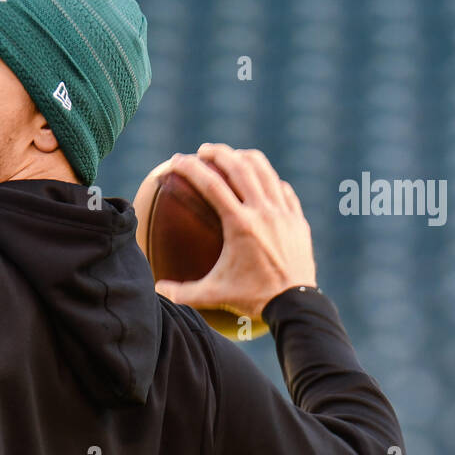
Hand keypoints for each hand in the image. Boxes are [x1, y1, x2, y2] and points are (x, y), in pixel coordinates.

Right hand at [151, 143, 316, 319]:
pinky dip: (269, 180)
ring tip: (232, 157)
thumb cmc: (252, 298)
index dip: (190, 168)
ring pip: (264, 171)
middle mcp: (263, 212)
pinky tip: (261, 183)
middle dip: (219, 153)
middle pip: (239, 167)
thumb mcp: (214, 294)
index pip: (211, 185)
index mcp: (240, 225)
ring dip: (245, 158)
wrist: (295, 304)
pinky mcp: (298, 220)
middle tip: (203, 150)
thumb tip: (157, 288)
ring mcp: (283, 213)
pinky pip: (283, 189)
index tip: (176, 161)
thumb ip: (183, 292)